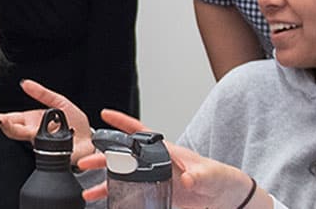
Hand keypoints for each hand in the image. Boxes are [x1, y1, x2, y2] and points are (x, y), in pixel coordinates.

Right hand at [0, 79, 94, 161]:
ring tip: (4, 121)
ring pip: (21, 136)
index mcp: (31, 120)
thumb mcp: (59, 102)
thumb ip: (42, 93)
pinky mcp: (50, 149)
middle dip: (2, 123)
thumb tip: (25, 83)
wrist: (91, 140)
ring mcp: (40, 142)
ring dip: (12, 128)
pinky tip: (31, 130)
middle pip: (11, 129)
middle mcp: (32, 132)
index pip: (9, 119)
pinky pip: (39, 142)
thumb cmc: (75, 123)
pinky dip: (34, 135)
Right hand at [77, 109, 269, 207]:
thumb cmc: (223, 180)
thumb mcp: (213, 176)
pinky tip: (107, 202)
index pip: (143, 133)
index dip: (124, 123)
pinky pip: (132, 195)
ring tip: (89, 189)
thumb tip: (188, 178)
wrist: (230, 200)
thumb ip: (201, 176)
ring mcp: (156, 180)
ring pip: (124, 178)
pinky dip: (117, 198)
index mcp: (169, 152)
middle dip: (103, 157)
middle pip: (125, 157)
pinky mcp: (158, 195)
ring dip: (105, 182)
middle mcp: (159, 164)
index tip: (106, 115)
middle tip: (85, 162)